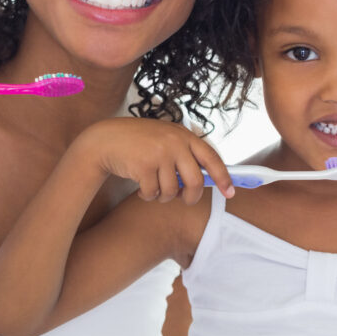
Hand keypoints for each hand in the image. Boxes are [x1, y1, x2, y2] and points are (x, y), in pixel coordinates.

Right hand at [74, 117, 233, 203]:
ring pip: (172, 191)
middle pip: (195, 182)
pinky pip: (154, 193)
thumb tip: (208, 180)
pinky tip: (141, 187)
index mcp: (184, 135)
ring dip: (163, 196)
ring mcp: (160, 153)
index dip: (223, 177)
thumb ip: (185, 154)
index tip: (230, 193)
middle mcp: (174, 142)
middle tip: (184, 200)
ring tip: (154, 187)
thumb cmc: (139, 143)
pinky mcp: (144, 166)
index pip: (211, 157)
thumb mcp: (165, 140)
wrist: (106, 140)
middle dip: (190, 197)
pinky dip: (148, 195)